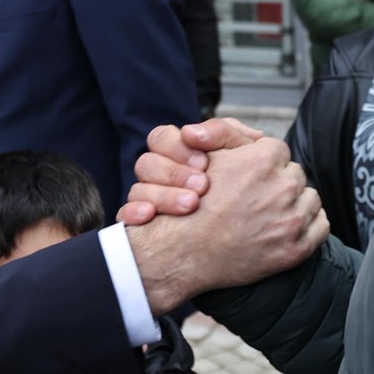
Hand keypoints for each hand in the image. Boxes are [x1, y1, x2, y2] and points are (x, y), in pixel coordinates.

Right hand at [117, 118, 265, 225]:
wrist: (243, 240)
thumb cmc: (246, 195)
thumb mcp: (249, 159)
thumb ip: (229, 135)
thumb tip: (201, 132)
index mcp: (179, 156)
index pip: (161, 138)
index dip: (178, 147)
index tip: (204, 163)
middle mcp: (160, 177)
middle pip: (147, 163)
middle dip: (174, 173)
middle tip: (203, 186)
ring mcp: (149, 201)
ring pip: (137, 188)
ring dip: (163, 195)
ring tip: (191, 205)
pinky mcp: (143, 227)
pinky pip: (125, 215)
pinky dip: (134, 212)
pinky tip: (150, 216)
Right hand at [125, 135, 326, 314]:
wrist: (184, 253)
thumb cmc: (192, 205)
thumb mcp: (205, 156)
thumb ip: (231, 134)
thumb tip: (256, 136)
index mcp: (264, 159)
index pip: (279, 151)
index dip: (263, 164)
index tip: (250, 178)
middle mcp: (283, 187)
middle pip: (294, 175)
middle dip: (279, 183)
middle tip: (257, 198)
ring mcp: (292, 219)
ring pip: (310, 199)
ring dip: (296, 204)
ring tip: (269, 215)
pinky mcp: (297, 248)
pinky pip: (321, 226)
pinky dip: (309, 226)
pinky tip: (286, 228)